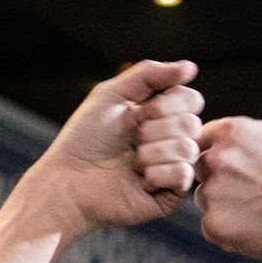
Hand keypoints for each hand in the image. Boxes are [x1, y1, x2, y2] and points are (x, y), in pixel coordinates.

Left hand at [13, 60, 203, 236]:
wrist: (70, 179)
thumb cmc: (86, 137)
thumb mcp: (112, 94)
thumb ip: (149, 75)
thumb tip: (191, 67)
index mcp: (161, 116)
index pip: (191, 99)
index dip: (170, 103)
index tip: (140, 111)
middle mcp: (171, 141)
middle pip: (192, 123)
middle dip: (156, 128)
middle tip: (132, 140)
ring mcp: (172, 168)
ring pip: (188, 148)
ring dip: (153, 151)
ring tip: (132, 161)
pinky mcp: (170, 195)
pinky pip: (184, 175)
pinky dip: (158, 173)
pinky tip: (140, 179)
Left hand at [196, 115, 261, 257]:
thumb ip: (248, 130)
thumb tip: (228, 133)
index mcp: (231, 132)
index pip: (203, 139)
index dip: (218, 152)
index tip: (236, 165)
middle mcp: (216, 159)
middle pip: (201, 169)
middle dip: (219, 178)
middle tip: (251, 190)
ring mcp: (213, 193)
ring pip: (204, 198)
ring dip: (223, 204)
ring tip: (259, 209)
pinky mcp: (215, 225)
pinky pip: (211, 226)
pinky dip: (228, 229)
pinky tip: (255, 227)